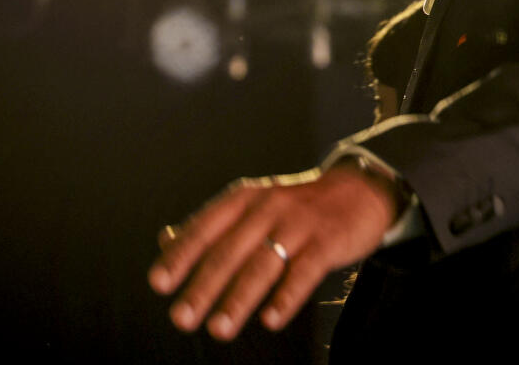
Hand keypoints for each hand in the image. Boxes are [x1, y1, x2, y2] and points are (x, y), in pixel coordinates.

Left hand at [149, 162, 399, 339]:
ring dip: (239, 298)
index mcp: (245, 199)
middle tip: (182, 317)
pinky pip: (305, 270)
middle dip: (203, 286)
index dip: (180, 255)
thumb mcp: (253, 206)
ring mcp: (299, 223)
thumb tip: (165, 240)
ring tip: (219, 328)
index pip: (205, 227)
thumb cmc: (297, 207)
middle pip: (230, 249)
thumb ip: (212, 225)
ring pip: (264, 263)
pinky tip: (271, 318)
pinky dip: (287, 296)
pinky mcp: (328, 240)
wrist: (358, 190)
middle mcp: (269, 207)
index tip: (159, 283)